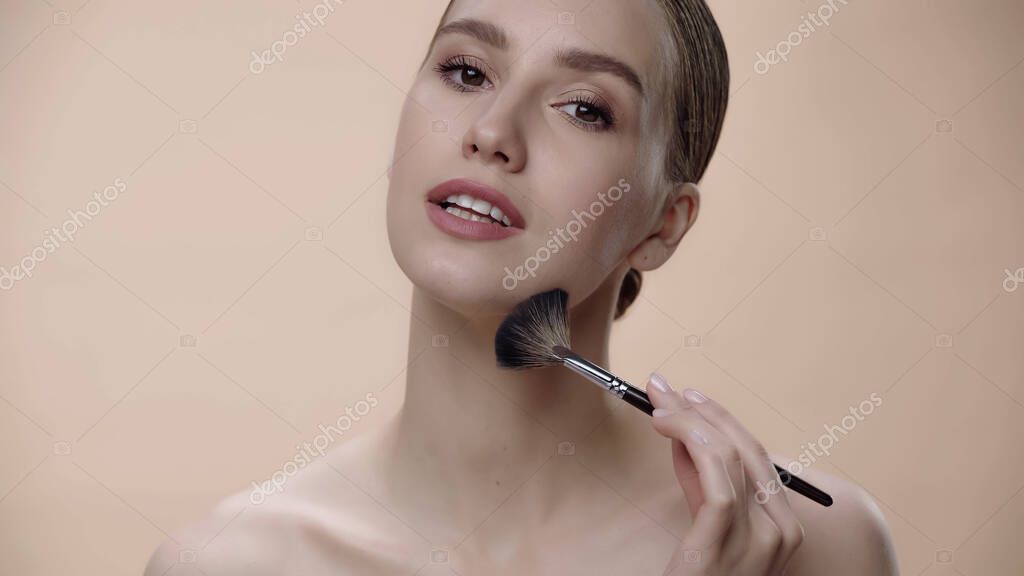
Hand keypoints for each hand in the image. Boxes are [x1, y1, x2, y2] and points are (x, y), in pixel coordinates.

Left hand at [646, 373, 803, 574]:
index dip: (721, 418)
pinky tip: (667, 427)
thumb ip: (700, 478)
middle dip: (703, 410)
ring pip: (730, 457)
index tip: (688, 395)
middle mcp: (780, 532)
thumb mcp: (703, 522)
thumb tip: (684, 430)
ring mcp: (759, 542)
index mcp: (782, 525)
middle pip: (747, 449)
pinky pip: (716, 484)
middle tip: (664, 387)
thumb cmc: (695, 575)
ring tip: (658, 403)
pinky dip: (691, 443)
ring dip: (690, 420)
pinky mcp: (724, 547)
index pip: (756, 455)